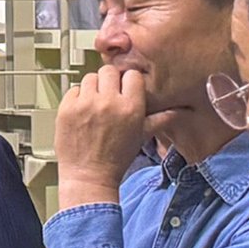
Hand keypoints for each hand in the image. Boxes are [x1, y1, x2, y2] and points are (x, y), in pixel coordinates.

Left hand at [55, 66, 152, 206]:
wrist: (89, 176)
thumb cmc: (116, 158)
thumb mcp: (142, 136)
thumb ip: (161, 119)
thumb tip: (181, 110)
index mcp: (130, 107)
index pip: (131, 74)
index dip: (128, 81)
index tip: (124, 88)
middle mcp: (108, 102)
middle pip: (108, 71)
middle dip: (109, 81)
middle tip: (108, 95)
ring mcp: (85, 104)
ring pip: (89, 77)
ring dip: (92, 88)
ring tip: (94, 104)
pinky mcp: (67, 109)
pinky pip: (73, 89)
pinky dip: (77, 97)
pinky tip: (82, 111)